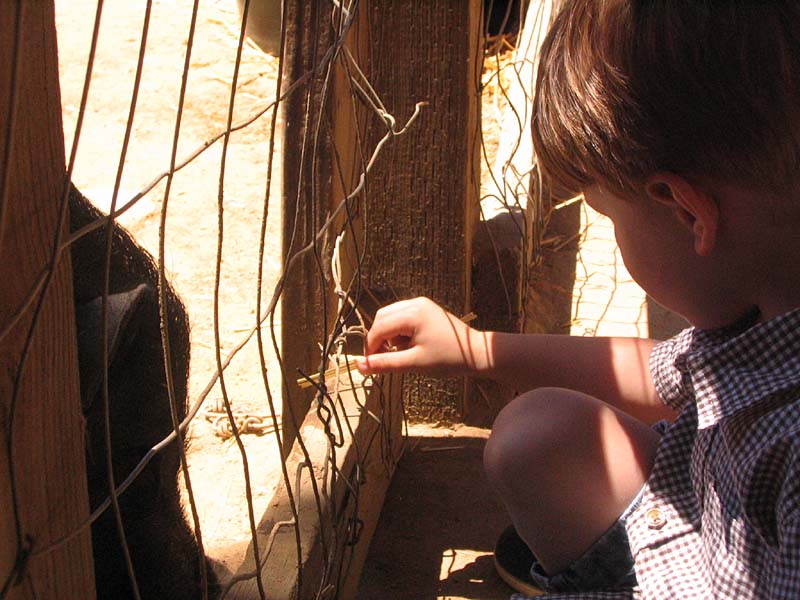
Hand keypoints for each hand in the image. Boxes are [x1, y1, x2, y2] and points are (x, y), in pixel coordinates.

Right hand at [356, 297, 488, 376]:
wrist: (476, 353)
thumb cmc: (448, 359)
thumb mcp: (414, 363)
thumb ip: (385, 363)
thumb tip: (359, 367)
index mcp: (412, 314)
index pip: (379, 328)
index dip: (371, 347)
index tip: (372, 366)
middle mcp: (415, 304)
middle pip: (381, 318)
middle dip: (378, 339)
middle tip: (385, 360)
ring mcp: (421, 304)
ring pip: (390, 317)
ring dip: (388, 335)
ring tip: (401, 353)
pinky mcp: (425, 309)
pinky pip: (401, 317)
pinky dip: (398, 331)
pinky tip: (409, 346)